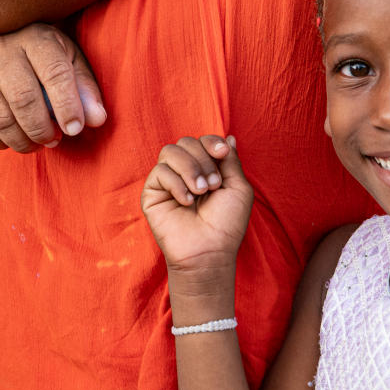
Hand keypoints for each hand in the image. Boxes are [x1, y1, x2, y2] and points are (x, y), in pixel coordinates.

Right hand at [0, 22, 106, 151]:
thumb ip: (86, 91)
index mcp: (37, 38)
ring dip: (23, 140)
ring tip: (40, 142)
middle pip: (22, 98)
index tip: (75, 129)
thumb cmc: (48, 59)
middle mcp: (3, 49)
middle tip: (55, 139)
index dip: (67, 105)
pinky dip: (0, 143)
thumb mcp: (72, 63)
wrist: (9, 44)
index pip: (53, 72)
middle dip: (42, 128)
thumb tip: (97, 119)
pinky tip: (16, 137)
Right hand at [141, 136, 253, 273]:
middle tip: (212, 186)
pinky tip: (186, 202)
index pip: (202, 140)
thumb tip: (229, 137)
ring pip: (170, 151)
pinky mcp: (152, 193)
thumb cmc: (226, 224)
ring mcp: (168, 181)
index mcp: (205, 168)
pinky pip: (159, 171)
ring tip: (200, 192)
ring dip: (190, 169)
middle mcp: (185, 171)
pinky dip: (176, 184)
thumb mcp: (237, 187)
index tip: (222, 154)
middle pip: (186, 142)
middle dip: (203, 160)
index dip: (212, 141)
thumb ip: (231, 161)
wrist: (209, 252)